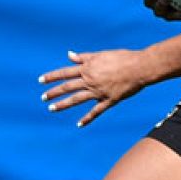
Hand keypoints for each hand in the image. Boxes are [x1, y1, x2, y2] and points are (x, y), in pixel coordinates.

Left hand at [39, 49, 153, 127]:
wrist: (139, 67)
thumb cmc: (122, 58)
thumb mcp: (101, 54)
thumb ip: (84, 57)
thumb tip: (69, 55)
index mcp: (88, 68)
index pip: (65, 72)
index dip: (52, 76)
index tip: (41, 80)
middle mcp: (90, 80)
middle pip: (67, 87)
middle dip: (54, 92)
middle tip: (43, 98)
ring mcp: (99, 92)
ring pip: (77, 99)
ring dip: (63, 104)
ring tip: (52, 108)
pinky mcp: (109, 100)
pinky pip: (96, 111)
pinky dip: (87, 118)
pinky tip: (79, 124)